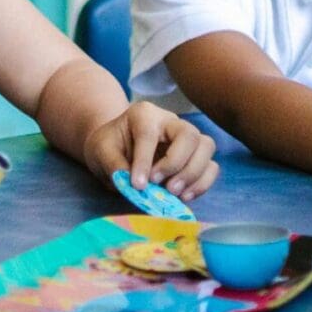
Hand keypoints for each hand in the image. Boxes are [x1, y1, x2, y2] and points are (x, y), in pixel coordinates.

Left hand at [86, 100, 220, 198]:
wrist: (117, 148)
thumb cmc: (109, 146)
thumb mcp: (101, 151)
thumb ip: (114, 165)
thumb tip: (135, 185)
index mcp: (144, 114)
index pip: (149, 134)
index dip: (145, 161)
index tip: (137, 185)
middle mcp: (171, 121)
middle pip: (189, 134)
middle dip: (177, 163)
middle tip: (162, 186)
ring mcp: (186, 138)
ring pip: (206, 147)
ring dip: (193, 174)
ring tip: (173, 193)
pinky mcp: (195, 157)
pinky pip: (211, 167)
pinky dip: (202, 183)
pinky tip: (184, 196)